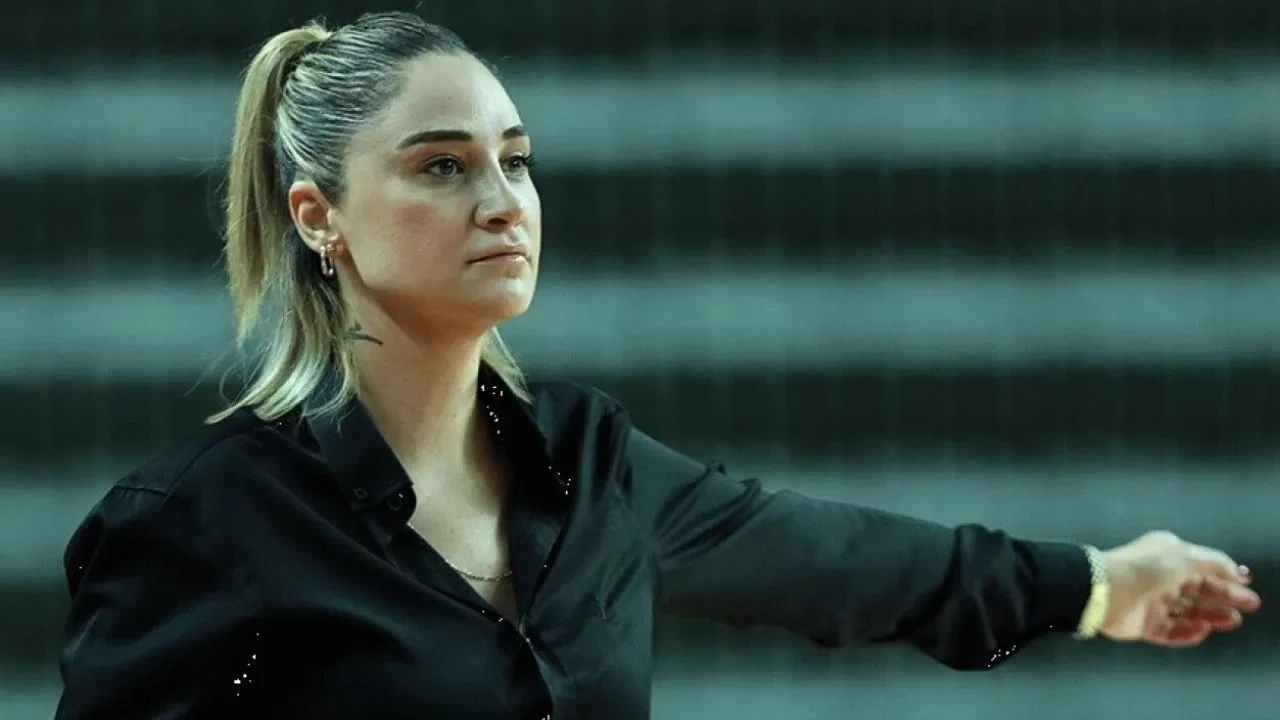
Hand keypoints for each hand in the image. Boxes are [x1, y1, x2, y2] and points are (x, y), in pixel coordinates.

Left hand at [1099, 531, 1260, 646]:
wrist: (1103, 590)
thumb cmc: (1145, 568)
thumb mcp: (1185, 556)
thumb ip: (1214, 563)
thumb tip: (1238, 571)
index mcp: (1167, 556)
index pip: (1202, 568)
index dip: (1226, 576)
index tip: (1247, 585)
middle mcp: (1161, 578)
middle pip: (1198, 591)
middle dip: (1224, 598)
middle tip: (1249, 606)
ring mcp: (1152, 602)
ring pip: (1187, 612)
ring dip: (1210, 616)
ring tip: (1231, 620)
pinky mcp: (1143, 624)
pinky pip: (1171, 631)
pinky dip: (1187, 632)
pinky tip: (1202, 630)